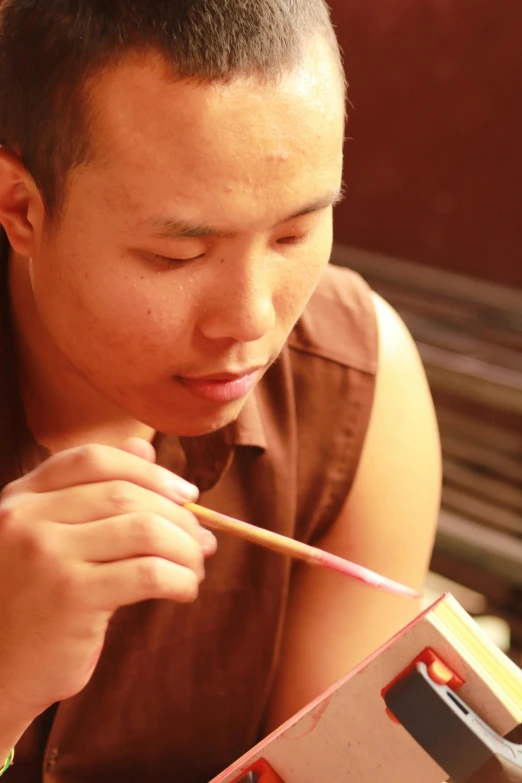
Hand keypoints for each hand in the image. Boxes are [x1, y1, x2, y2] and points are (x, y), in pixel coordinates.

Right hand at [0, 438, 215, 722]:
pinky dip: (180, 578)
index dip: (149, 471)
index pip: (94, 459)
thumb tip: (145, 448)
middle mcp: (28, 518)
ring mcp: (47, 556)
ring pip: (144, 530)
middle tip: (203, 539)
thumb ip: (89, 491)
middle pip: (125, 494)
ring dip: (185, 546)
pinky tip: (184, 591)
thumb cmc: (29, 603)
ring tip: (196, 566)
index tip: (186, 493)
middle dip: (178, 515)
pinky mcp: (71, 598)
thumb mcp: (47, 537)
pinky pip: (148, 573)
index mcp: (22, 497)